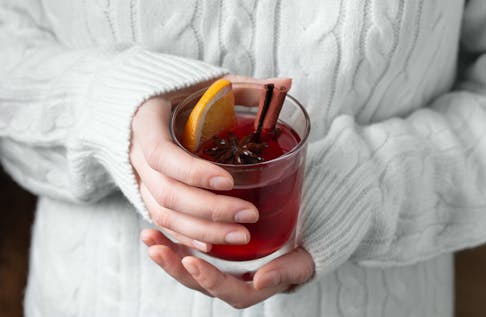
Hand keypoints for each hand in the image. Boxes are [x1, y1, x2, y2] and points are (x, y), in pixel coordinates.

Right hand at [130, 76, 291, 251]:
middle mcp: (136, 154)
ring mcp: (138, 177)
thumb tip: (286, 82)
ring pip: (163, 214)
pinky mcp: (145, 193)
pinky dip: (186, 236)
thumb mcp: (206, 85)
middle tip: (249, 215)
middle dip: (209, 210)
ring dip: (202, 231)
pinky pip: (161, 221)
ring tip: (241, 236)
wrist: (138, 105)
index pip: (163, 155)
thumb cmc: (178, 94)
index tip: (229, 181)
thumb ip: (244, 87)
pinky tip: (214, 245)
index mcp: (146, 122)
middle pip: (167, 192)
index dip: (194, 173)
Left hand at [141, 229, 314, 308]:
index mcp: (252, 288)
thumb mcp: (302, 261)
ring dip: (167, 254)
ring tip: (148, 237)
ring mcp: (217, 266)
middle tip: (157, 250)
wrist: (301, 236)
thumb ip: (287, 271)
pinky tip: (154, 229)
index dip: (210, 280)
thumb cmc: (303, 250)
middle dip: (176, 268)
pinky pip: (187, 250)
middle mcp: (230, 281)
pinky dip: (171, 240)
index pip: (228, 292)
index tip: (192, 262)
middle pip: (199, 282)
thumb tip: (262, 281)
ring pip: (188, 267)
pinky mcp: (209, 251)